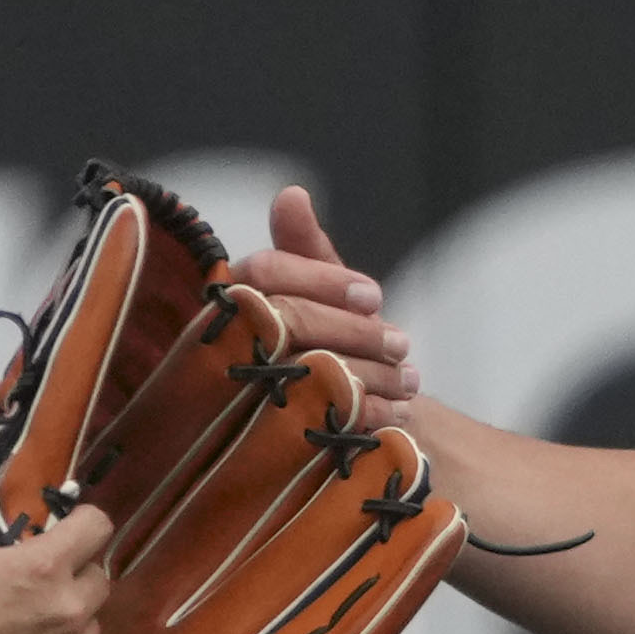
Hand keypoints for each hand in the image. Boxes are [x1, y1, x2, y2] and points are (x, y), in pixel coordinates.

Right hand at [0, 468, 111, 633]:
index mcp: (41, 570)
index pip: (97, 527)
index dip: (80, 522)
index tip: (63, 530)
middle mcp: (68, 617)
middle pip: (97, 580)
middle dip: (71, 574)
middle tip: (30, 585)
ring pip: (91, 631)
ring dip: (67, 625)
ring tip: (23, 633)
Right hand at [232, 185, 415, 402]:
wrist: (337, 421)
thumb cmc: (325, 344)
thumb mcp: (319, 291)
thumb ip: (306, 247)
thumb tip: (292, 193)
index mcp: (233, 301)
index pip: (266, 272)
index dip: (323, 280)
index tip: (374, 296)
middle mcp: (226, 342)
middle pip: (289, 319)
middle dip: (356, 331)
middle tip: (401, 343)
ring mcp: (242, 394)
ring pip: (309, 371)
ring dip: (371, 375)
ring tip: (408, 381)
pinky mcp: (266, 440)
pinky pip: (320, 421)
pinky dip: (367, 414)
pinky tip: (397, 411)